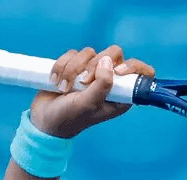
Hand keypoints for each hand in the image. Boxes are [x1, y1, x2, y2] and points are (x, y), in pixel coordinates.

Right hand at [29, 45, 155, 138]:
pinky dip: (62, 65)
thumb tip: (108, 61)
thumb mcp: (89, 104)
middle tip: (83, 82)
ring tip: (64, 87)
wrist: (45, 119)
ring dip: (73, 67)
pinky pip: (73, 54)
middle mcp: (110, 82)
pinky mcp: (76, 66)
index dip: (133, 66)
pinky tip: (55, 81)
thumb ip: (102, 84)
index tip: (118, 71)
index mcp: (121, 94)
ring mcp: (93, 72)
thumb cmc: (71, 117)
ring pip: (90, 52)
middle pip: (114, 53)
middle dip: (94, 64)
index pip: (141, 73)